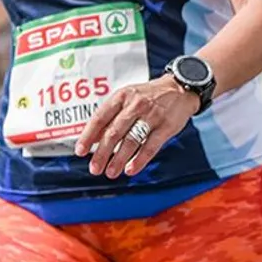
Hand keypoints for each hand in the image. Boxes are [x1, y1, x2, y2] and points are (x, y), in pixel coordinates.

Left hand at [74, 75, 200, 178]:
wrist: (180, 88)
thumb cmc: (149, 96)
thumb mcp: (127, 98)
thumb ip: (111, 116)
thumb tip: (93, 139)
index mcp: (122, 96)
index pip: (100, 117)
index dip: (88, 136)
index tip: (80, 151)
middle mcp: (135, 104)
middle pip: (114, 132)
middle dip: (102, 153)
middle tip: (94, 168)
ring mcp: (152, 115)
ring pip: (131, 141)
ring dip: (119, 159)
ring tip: (110, 172)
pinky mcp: (166, 126)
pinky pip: (150, 146)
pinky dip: (139, 160)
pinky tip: (130, 169)